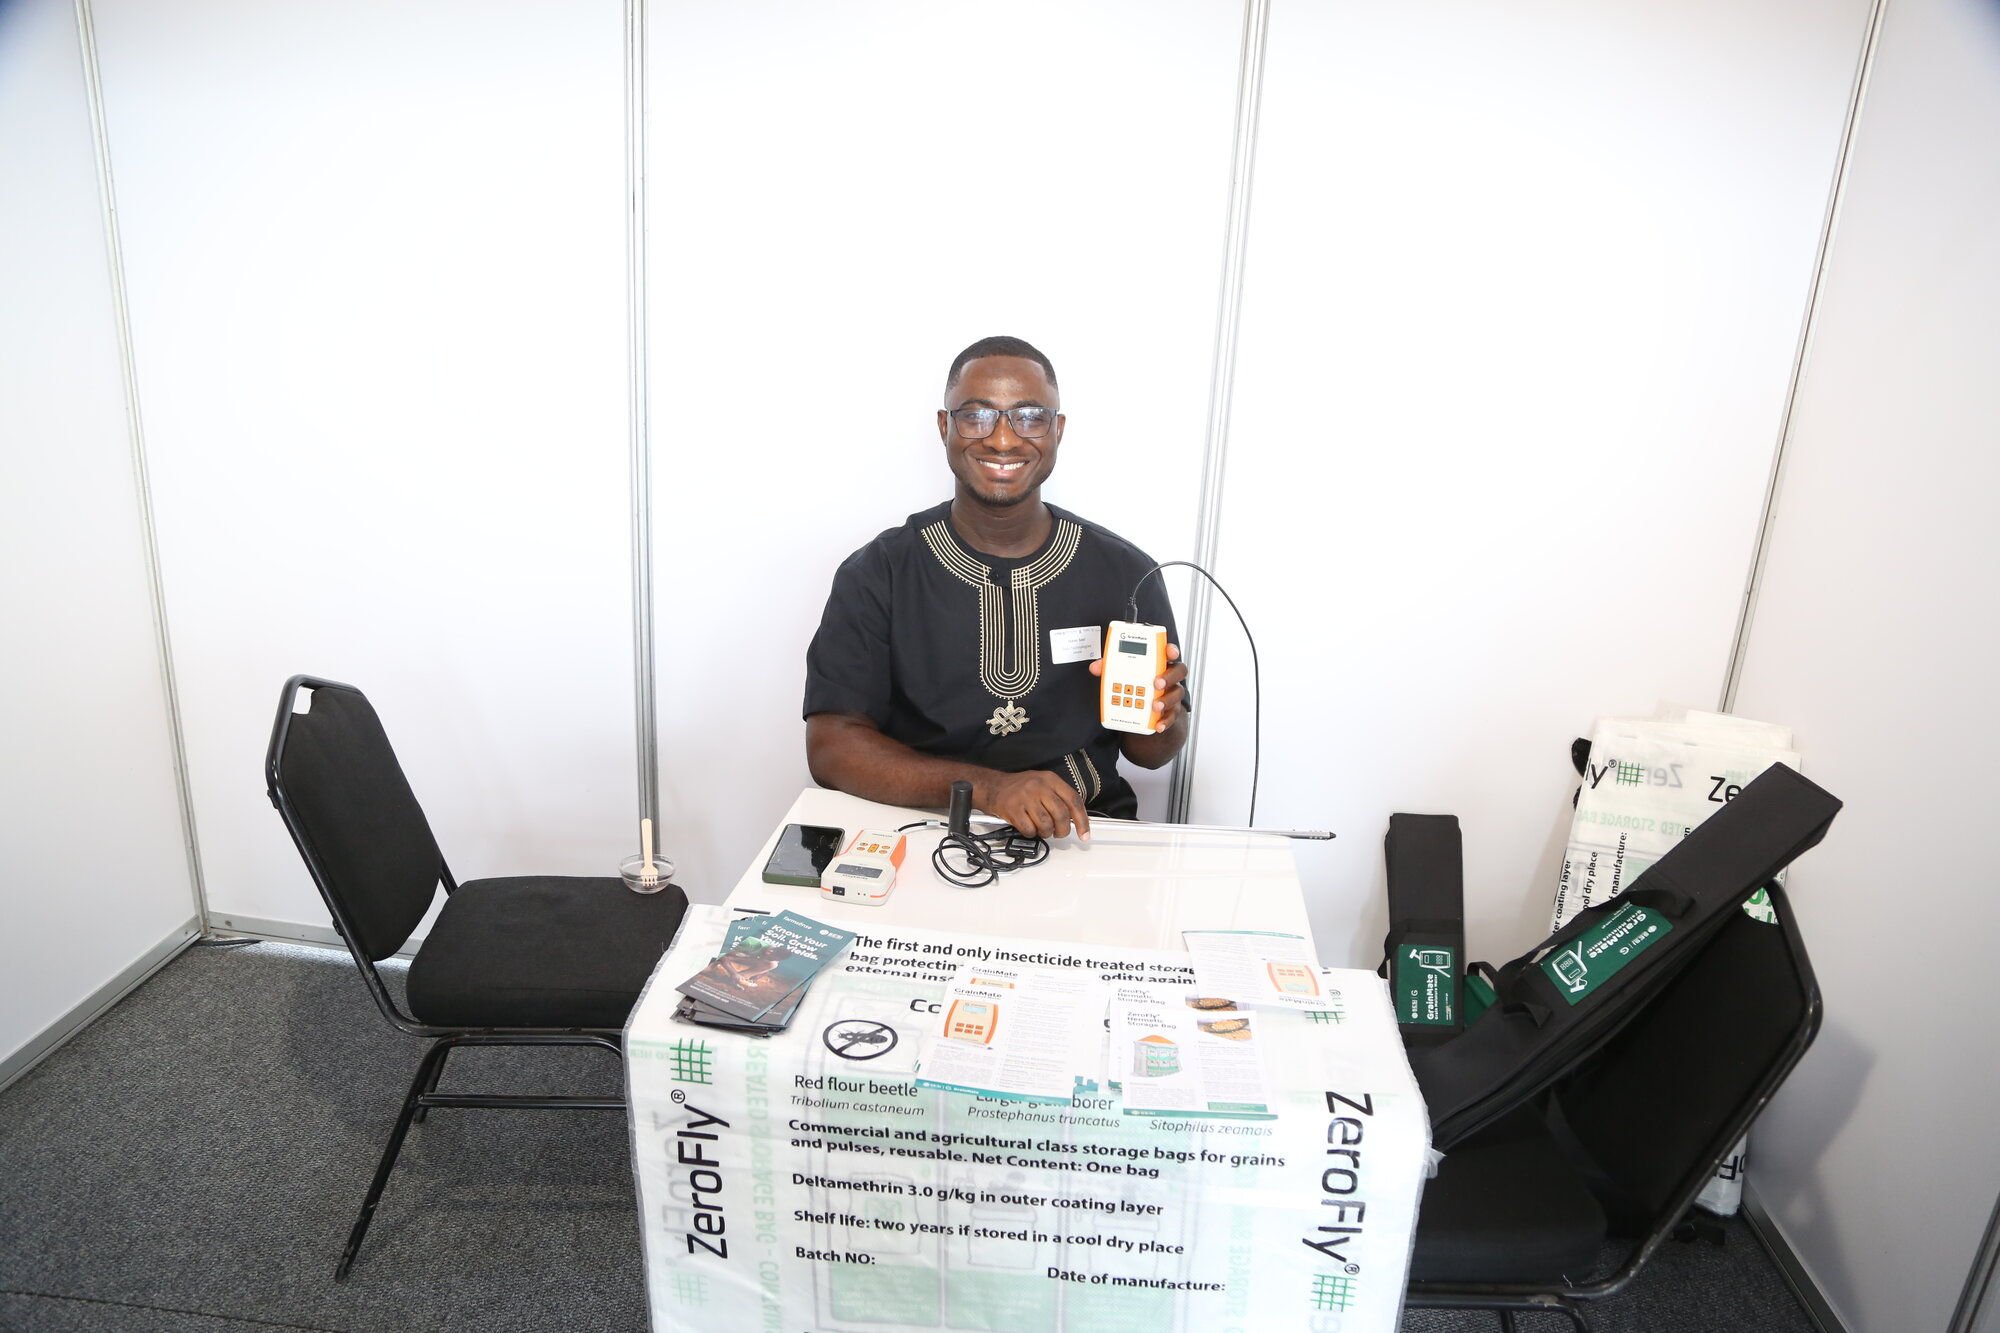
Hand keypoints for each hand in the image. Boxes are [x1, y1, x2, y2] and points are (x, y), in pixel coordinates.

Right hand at [972, 770, 1090, 840]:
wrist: (993, 786)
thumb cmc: (1020, 788)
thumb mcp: (1043, 784)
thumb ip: (1060, 798)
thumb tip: (1076, 819)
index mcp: (1050, 779)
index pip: (1074, 800)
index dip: (1082, 820)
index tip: (1084, 834)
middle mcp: (1039, 786)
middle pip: (1061, 815)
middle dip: (1063, 830)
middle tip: (1059, 833)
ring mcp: (1025, 797)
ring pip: (1046, 825)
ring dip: (1046, 833)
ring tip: (1041, 828)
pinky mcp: (1013, 809)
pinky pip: (1029, 830)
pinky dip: (1031, 833)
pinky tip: (1028, 827)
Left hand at [1089, 643, 1185, 733]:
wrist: (1143, 707)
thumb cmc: (1136, 682)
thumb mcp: (1121, 673)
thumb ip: (1110, 667)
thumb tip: (1095, 668)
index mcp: (1159, 663)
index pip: (1169, 652)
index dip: (1171, 650)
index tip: (1168, 651)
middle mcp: (1170, 677)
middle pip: (1179, 671)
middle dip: (1169, 676)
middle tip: (1157, 683)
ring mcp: (1172, 693)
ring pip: (1177, 694)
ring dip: (1166, 700)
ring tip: (1155, 706)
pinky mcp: (1171, 710)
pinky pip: (1172, 716)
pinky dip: (1165, 721)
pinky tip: (1158, 725)